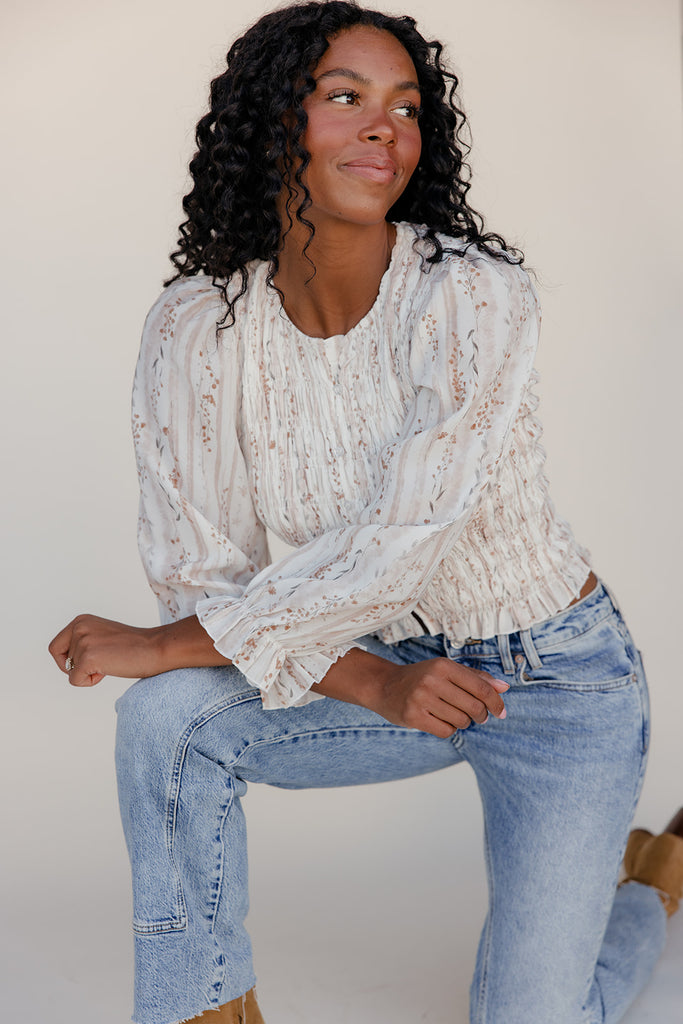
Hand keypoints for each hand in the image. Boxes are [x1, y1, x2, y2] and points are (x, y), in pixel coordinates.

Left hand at [48, 614, 164, 686]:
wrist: (156, 648)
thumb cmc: (134, 647)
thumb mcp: (101, 636)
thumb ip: (83, 641)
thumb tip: (67, 663)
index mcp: (81, 620)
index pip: (56, 647)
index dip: (68, 660)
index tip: (89, 661)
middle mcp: (78, 627)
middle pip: (61, 660)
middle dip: (79, 667)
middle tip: (103, 662)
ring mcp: (83, 641)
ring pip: (70, 672)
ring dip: (89, 673)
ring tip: (112, 662)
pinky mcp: (87, 657)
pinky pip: (76, 681)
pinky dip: (91, 682)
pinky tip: (109, 670)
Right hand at [315, 648, 508, 737]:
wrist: (383, 685)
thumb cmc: (420, 677)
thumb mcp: (446, 670)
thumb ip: (475, 677)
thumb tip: (504, 688)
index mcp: (444, 666)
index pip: (481, 688)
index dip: (496, 703)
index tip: (501, 712)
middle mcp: (432, 680)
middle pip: (474, 707)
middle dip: (481, 716)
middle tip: (478, 717)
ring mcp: (421, 699)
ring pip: (461, 721)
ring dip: (463, 722)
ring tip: (453, 715)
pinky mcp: (413, 716)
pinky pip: (445, 731)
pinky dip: (448, 729)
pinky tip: (440, 721)